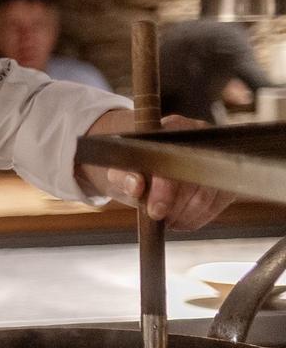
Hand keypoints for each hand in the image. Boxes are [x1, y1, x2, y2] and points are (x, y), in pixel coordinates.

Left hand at [79, 111, 235, 232]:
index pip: (175, 161)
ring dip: (185, 216)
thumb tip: (135, 186)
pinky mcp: (226, 179)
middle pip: (196, 181)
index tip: (155, 211)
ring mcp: (218, 158)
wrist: (149, 162)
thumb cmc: (134, 164)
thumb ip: (122, 175)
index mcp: (174, 127)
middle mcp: (202, 138)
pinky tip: (179, 220)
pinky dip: (196, 219)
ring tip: (166, 220)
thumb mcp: (121, 167)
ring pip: (209, 196)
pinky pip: (217, 206)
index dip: (165, 189)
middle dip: (175, 208)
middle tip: (158, 219)